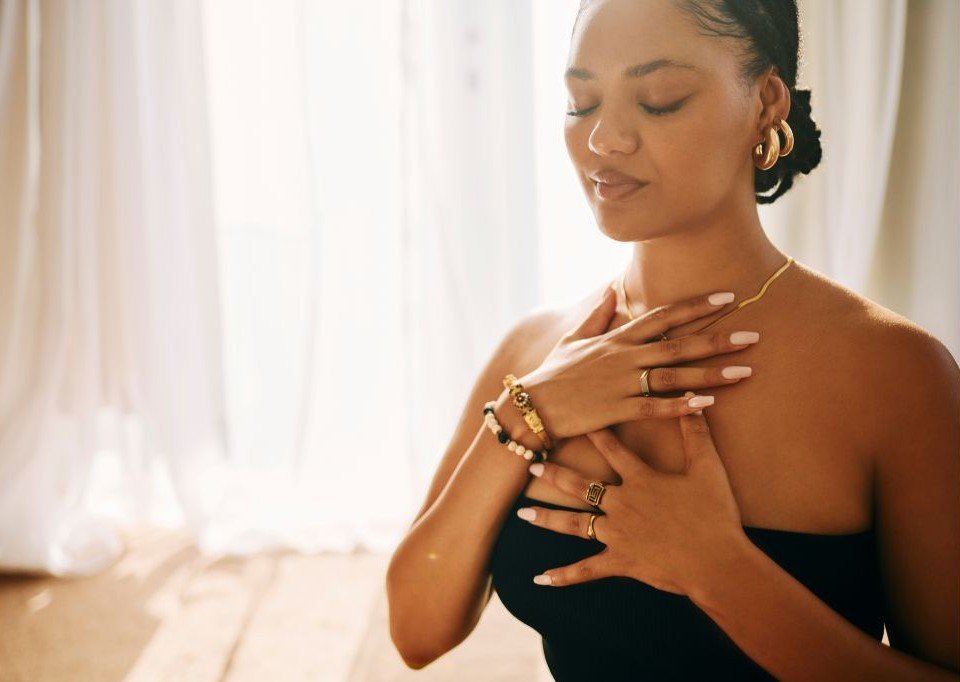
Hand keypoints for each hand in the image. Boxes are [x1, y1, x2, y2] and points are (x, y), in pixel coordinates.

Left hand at [515, 393, 748, 596]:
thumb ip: (696, 434)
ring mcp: (617, 534)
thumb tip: (694, 400)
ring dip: (547, 518)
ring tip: (523, 513)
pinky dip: (564, 576)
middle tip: (532, 466)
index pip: (612, 449)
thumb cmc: (715, 514)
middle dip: (554, 474)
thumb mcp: (708, 469)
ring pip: (574, 524)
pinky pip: (586, 570)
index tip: (573, 420)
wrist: (717, 561)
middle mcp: (622, 504)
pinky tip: (541, 578)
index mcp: (641, 480)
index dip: (593, 433)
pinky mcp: (620, 562)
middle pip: (580, 485)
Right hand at [518, 284, 759, 440]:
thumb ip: (597, 314)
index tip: (728, 298)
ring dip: (711, 373)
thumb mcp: (574, 339)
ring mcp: (622, 383)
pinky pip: (655, 407)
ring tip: (744, 371)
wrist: (531, 406)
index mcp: (618, 338)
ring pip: (674, 375)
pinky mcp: (617, 410)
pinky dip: (682, 406)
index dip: (697, 306)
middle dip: (717, 338)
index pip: (664, 315)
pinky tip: (708, 404)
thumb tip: (612, 289)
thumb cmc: (554, 373)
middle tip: (753, 336)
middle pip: (679, 344)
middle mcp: (624, 356)